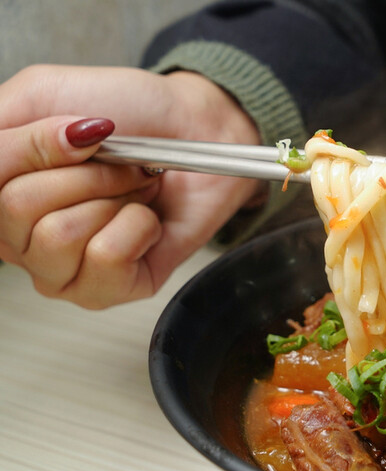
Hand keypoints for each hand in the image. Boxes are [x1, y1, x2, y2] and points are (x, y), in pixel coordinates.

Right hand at [0, 65, 261, 307]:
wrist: (196, 130)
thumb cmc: (128, 112)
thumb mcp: (43, 94)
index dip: (30, 146)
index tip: (73, 129)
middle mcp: (20, 241)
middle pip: (17, 208)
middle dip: (82, 172)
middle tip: (115, 163)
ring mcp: (63, 272)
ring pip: (59, 236)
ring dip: (111, 196)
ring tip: (132, 190)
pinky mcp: (113, 289)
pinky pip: (106, 257)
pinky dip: (137, 224)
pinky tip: (145, 219)